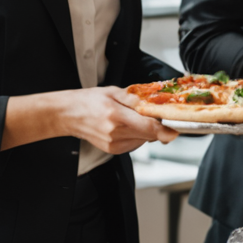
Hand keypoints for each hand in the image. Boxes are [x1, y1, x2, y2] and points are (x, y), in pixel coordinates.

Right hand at [2, 87, 177, 154]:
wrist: (66, 115)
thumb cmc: (87, 101)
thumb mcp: (113, 92)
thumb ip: (137, 99)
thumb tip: (156, 104)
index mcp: (116, 117)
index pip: (151, 128)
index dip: (167, 129)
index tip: (177, 128)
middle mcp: (116, 134)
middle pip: (151, 135)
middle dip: (158, 126)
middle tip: (157, 115)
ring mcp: (114, 144)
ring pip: (144, 140)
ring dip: (146, 130)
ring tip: (132, 118)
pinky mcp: (113, 150)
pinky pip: (135, 143)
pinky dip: (137, 135)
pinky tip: (126, 126)